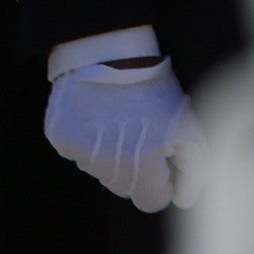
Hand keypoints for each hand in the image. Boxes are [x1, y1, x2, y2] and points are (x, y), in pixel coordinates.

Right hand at [43, 49, 204, 212]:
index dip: (159, 183)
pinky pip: (77, 155)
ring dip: (110, 156)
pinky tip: (96, 117)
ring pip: (100, 172)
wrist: (108, 50)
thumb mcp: (189, 128)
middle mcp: (109, 166)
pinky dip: (87, 142)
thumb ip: (194, 172)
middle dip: (135, 170)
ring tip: (117, 122)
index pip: (150, 202)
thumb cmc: (154, 91)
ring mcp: (80, 152)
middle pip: (124, 189)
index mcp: (144, 166)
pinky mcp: (59, 137)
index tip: (160, 161)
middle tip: (139, 136)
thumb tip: (181, 200)